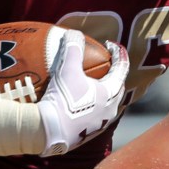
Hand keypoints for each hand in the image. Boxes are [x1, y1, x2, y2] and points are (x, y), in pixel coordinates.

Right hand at [37, 28, 128, 155]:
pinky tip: (76, 104)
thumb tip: (74, 33)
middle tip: (105, 67)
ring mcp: (99, 125)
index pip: (121, 70)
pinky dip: (89, 106)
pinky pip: (93, 116)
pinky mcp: (87, 135)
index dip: (118, 55)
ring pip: (106, 105)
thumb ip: (73, 49)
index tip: (111, 45)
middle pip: (117, 90)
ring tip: (90, 86)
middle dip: (113, 76)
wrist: (48, 132)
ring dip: (102, 94)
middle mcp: (109, 111)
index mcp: (109, 94)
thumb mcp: (67, 70)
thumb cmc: (62, 99)